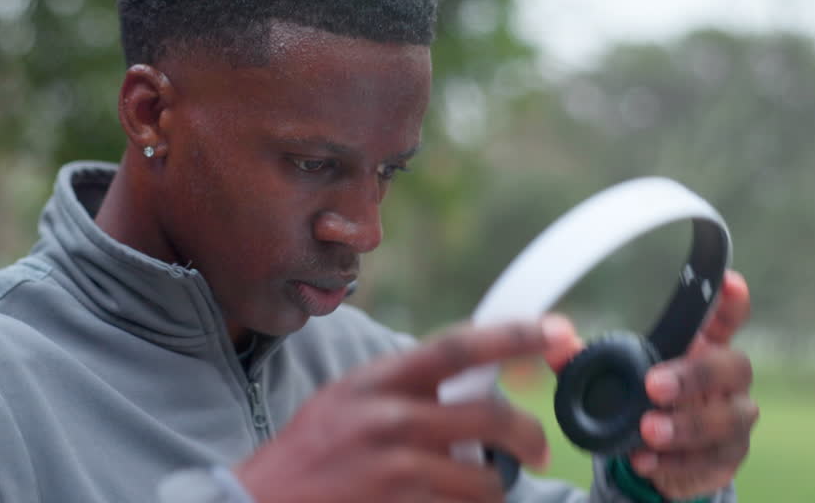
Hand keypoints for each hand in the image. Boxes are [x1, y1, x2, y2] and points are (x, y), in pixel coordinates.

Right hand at [236, 320, 563, 502]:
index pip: (458, 346)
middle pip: (488, 415)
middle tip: (536, 448)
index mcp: (379, 380)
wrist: (257, 501)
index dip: (513, 335)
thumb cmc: (309, 455)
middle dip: (526, 433)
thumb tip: (469, 384)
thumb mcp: (347, 401)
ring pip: (482, 479)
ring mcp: (393, 467)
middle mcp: (388, 417)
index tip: (556, 329)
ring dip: (491, 489)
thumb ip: (402, 389)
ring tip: (473, 490)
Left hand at [549, 271, 759, 499]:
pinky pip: (711, 460)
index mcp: (701, 348)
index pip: (725, 320)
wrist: (651, 459)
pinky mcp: (725, 458)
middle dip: (696, 374)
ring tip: (648, 430)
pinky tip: (645, 460)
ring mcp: (731, 420)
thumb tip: (554, 344)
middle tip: (653, 386)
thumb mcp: (609, 379)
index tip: (727, 284)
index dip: (730, 302)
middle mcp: (726, 381)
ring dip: (687, 425)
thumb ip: (584, 360)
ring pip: (729, 419)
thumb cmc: (638, 402)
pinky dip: (676, 462)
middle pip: (734, 367)